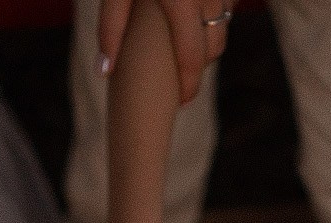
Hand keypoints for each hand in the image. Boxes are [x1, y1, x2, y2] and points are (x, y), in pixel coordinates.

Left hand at [100, 0, 225, 103]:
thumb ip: (110, 26)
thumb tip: (104, 73)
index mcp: (183, 2)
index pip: (193, 59)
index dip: (189, 87)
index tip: (180, 104)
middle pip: (213, 48)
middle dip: (199, 67)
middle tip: (178, 79)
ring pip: (222, 27)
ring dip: (207, 43)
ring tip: (182, 50)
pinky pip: (225, 7)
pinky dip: (211, 19)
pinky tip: (191, 19)